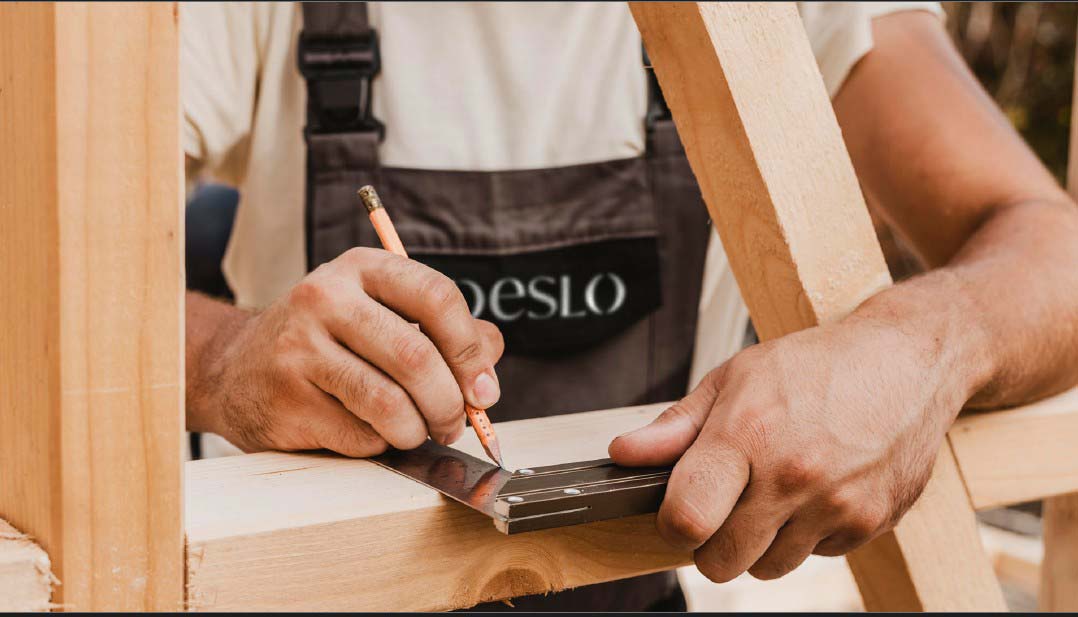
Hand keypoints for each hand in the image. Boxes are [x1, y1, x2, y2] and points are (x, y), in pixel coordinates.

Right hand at [189, 247, 503, 455]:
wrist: (238, 368)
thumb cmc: (330, 342)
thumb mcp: (384, 315)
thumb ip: (447, 332)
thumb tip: (489, 366)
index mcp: (362, 269)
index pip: (435, 297)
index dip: (470, 349)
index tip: (484, 387)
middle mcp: (325, 298)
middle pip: (416, 356)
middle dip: (449, 403)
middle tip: (455, 423)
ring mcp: (299, 348)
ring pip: (389, 403)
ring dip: (417, 430)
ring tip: (416, 432)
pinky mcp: (286, 399)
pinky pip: (359, 435)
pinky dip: (380, 444)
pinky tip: (369, 432)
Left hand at [609, 316, 974, 580]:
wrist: (908, 360)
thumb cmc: (815, 365)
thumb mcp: (734, 378)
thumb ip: (675, 426)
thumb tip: (624, 454)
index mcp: (747, 434)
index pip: (686, 520)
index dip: (672, 525)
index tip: (678, 512)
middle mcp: (791, 475)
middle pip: (722, 562)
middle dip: (712, 543)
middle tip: (724, 506)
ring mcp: (835, 504)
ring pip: (768, 567)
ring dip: (761, 542)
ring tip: (774, 492)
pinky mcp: (871, 522)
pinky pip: (817, 556)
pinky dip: (809, 535)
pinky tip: (817, 490)